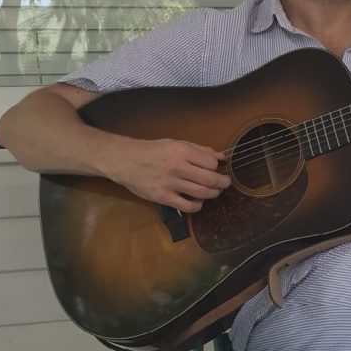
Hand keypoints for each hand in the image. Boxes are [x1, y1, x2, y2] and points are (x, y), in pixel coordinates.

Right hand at [109, 138, 230, 212]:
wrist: (125, 160)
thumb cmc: (152, 151)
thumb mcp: (176, 143)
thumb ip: (199, 150)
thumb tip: (221, 157)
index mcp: (181, 151)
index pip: (211, 163)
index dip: (217, 167)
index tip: (218, 168)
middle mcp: (177, 167)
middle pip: (210, 179)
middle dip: (222, 183)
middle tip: (225, 183)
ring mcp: (170, 184)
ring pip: (202, 193)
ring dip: (213, 194)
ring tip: (214, 191)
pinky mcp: (163, 197)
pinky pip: (188, 206)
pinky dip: (198, 206)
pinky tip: (198, 201)